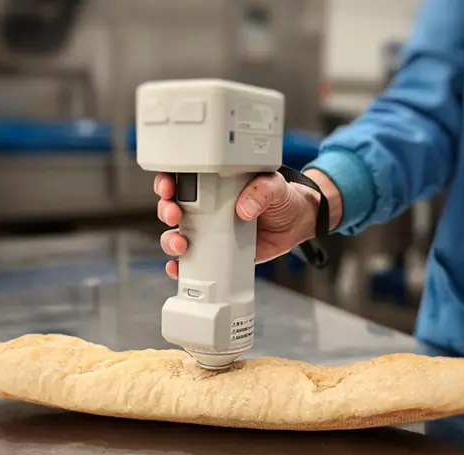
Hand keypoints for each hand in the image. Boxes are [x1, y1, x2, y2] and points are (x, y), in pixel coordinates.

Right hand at [154, 172, 321, 278]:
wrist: (297, 223)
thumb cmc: (282, 198)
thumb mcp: (275, 186)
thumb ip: (261, 190)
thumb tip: (244, 208)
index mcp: (214, 185)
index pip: (181, 178)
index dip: (167, 182)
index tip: (168, 187)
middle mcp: (205, 208)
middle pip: (172, 207)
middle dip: (166, 210)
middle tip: (175, 214)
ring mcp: (208, 231)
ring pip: (176, 235)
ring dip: (170, 240)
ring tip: (181, 243)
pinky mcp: (216, 252)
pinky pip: (192, 260)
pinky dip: (181, 266)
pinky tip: (179, 268)